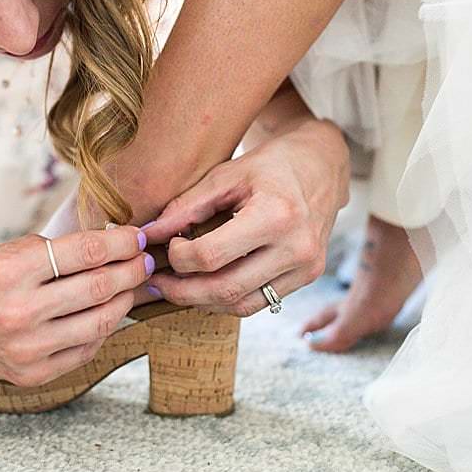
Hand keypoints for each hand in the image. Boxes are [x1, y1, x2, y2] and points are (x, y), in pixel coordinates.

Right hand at [0, 225, 153, 385]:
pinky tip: (107, 314)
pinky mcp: (31, 373)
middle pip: (98, 288)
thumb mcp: (4, 251)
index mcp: (11, 271)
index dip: (121, 243)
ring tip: (132, 287)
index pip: (85, 253)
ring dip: (124, 301)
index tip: (137, 237)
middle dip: (131, 271)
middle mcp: (19, 311)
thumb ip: (52, 251)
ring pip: (99, 322)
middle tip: (144, 261)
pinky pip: (84, 350)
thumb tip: (110, 245)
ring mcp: (26, 348)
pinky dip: (103, 330)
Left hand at [143, 118, 348, 316]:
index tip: (168, 245)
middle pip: (226, 288)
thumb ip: (187, 206)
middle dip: (183, 291)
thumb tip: (150, 235)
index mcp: (276, 215)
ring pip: (242, 305)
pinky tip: (207, 286)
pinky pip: (259, 303)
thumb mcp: (227, 175)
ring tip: (178, 287)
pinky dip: (228, 300)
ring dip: (203, 301)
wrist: (322, 167)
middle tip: (157, 282)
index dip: (180, 257)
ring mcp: (307, 267)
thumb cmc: (270, 166)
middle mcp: (297, 247)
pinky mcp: (308, 277)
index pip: (213, 255)